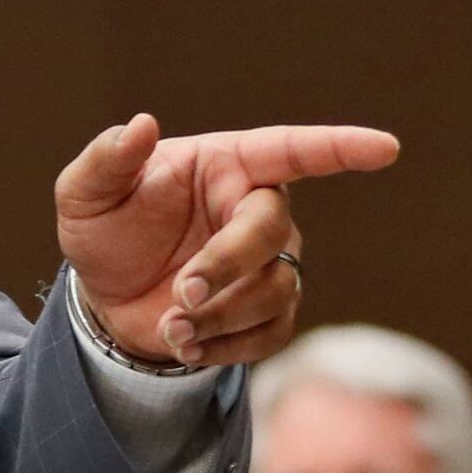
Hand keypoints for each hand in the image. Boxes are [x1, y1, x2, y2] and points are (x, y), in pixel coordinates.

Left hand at [53, 115, 398, 367]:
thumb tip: (140, 125)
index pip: (292, 150)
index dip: (339, 148)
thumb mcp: (85, 194)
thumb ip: (107, 159)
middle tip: (182, 294)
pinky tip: (186, 347)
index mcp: (226, 166)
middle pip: (273, 232)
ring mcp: (268, 263)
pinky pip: (272, 333)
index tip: (386, 149)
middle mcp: (256, 210)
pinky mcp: (266, 313)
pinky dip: (227, 347)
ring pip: (276, 289)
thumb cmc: (104, 230)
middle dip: (228, 267)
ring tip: (172, 328)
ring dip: (222, 316)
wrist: (106, 297)